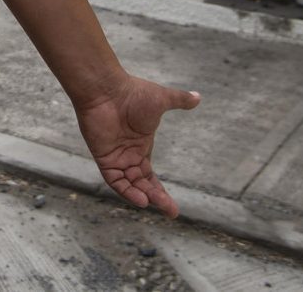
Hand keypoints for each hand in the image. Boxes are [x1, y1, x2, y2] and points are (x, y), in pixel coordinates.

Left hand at [74, 76, 199, 216]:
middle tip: (172, 212)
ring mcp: (116, 157)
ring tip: (160, 205)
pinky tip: (141, 200)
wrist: (107, 90)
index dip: (159, 191)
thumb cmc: (132, 93)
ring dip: (144, 197)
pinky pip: (115, 181)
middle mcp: (128, 155)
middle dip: (157, 198)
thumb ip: (179, 101)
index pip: (149, 176)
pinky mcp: (104, 158)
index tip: (173, 207)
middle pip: (142, 184)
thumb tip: (198, 97)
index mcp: (141, 145)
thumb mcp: (162, 99)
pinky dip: (126, 191)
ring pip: (131, 185)